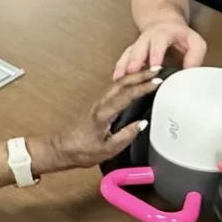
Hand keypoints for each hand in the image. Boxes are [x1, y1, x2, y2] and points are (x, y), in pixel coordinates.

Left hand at [39, 69, 161, 170]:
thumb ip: (126, 136)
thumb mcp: (108, 150)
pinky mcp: (99, 104)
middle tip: (158, 70)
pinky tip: (136, 82)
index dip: (144, 86)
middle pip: (123, 82)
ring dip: (135, 76)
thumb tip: (142, 124)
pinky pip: (116, 87)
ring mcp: (99, 101)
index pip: (127, 94)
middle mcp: (101, 103)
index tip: (158, 82)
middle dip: (141, 74)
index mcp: (104, 113)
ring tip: (151, 73)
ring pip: (119, 83)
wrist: (63, 149)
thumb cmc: (82, 151)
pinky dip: (128, 81)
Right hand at [114, 20, 206, 78]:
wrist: (165, 23)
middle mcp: (147, 38)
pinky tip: (116, 78)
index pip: (159, 43)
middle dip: (135, 60)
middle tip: (132, 72)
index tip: (155, 66)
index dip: (156, 53)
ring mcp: (138, 45)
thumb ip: (194, 55)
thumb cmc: (180, 36)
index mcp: (163, 34)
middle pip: (139, 47)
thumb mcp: (194, 42)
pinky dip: (120, 68)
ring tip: (120, 78)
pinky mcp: (132, 53)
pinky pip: (124, 59)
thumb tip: (189, 72)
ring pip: (129, 54)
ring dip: (124, 65)